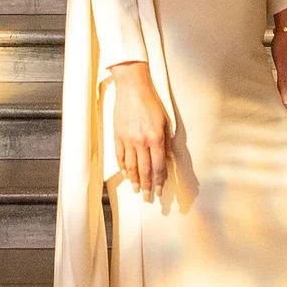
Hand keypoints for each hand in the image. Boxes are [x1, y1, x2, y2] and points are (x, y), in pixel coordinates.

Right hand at [109, 63, 173, 198]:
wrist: (132, 87)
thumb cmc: (150, 102)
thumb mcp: (164, 121)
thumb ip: (166, 142)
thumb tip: (168, 160)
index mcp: (155, 138)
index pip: (158, 166)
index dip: (159, 181)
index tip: (160, 191)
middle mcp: (141, 141)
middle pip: (144, 170)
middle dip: (148, 186)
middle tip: (148, 198)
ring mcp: (128, 139)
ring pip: (131, 166)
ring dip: (135, 181)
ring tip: (138, 190)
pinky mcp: (118, 136)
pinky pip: (120, 156)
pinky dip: (123, 168)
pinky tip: (126, 175)